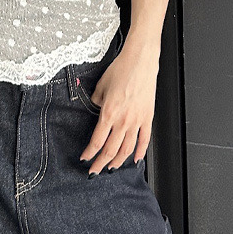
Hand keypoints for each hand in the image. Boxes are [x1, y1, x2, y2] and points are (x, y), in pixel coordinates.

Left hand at [78, 44, 157, 174]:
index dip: (89, 153)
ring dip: (118, 162)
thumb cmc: (121, 70)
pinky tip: (135, 159)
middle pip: (111, 150)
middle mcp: (123, 120)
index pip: (97, 141)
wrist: (140, 61)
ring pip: (127, 149)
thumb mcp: (100, 86)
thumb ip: (96, 101)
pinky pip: (145, 140)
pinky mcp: (148, 118)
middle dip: (100, 163)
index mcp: (108, 113)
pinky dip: (140, 152)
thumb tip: (96, 109)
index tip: (84, 159)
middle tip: (94, 172)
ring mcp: (137, 121)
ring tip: (111, 168)